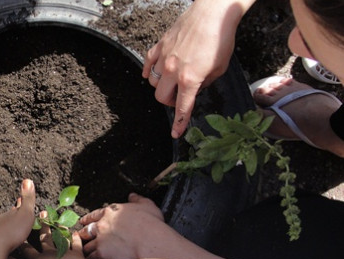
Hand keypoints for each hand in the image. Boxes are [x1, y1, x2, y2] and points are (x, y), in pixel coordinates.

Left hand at [0, 179, 36, 257]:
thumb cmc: (12, 231)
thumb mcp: (25, 214)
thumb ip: (27, 199)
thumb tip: (27, 179)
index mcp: (10, 213)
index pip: (18, 207)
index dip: (21, 204)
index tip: (21, 199)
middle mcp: (1, 220)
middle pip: (9, 216)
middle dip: (14, 215)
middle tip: (18, 212)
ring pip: (4, 226)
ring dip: (9, 225)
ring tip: (13, 226)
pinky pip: (0, 237)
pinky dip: (4, 236)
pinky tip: (5, 240)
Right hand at [7, 213, 99, 258]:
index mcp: (39, 257)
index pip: (27, 249)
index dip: (22, 242)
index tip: (18, 231)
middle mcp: (51, 251)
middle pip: (46, 238)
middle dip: (43, 227)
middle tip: (42, 213)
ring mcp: (65, 252)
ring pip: (61, 239)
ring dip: (59, 231)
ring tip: (59, 223)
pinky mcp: (78, 256)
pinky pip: (77, 246)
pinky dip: (76, 240)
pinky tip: (76, 234)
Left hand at [78, 193, 167, 258]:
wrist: (151, 242)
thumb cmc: (151, 224)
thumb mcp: (147, 206)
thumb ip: (138, 200)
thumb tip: (133, 196)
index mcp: (111, 212)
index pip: (94, 215)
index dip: (88, 219)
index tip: (84, 221)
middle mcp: (102, 224)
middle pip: (86, 229)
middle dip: (83, 233)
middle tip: (80, 235)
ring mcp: (100, 239)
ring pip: (86, 244)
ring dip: (84, 247)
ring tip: (83, 250)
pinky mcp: (101, 253)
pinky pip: (90, 257)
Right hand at [142, 0, 247, 137]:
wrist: (212, 13)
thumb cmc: (220, 39)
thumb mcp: (220, 68)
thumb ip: (204, 84)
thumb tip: (195, 89)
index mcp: (190, 79)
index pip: (181, 108)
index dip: (178, 123)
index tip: (175, 134)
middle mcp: (173, 70)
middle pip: (160, 96)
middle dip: (169, 101)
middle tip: (179, 97)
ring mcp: (164, 57)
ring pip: (153, 82)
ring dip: (161, 86)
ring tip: (171, 81)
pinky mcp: (160, 46)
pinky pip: (148, 64)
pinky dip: (149, 71)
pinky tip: (155, 72)